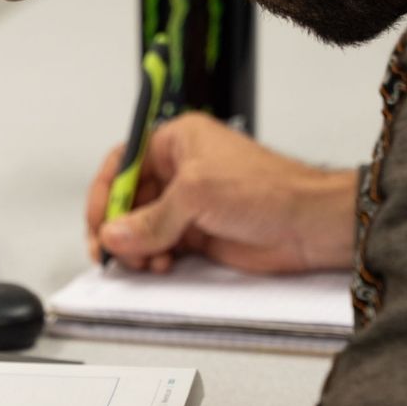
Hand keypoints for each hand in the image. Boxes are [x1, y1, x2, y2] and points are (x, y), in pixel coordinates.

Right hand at [85, 112, 358, 274]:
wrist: (307, 225)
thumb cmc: (270, 190)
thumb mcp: (197, 194)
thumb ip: (151, 218)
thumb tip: (114, 233)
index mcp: (178, 142)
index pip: (123, 162)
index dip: (105, 192)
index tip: (98, 221)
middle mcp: (180, 171)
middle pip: (127, 199)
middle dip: (117, 226)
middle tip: (111, 249)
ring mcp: (188, 204)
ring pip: (140, 227)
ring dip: (135, 247)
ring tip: (144, 259)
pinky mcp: (197, 234)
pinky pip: (159, 246)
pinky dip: (152, 258)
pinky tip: (160, 263)